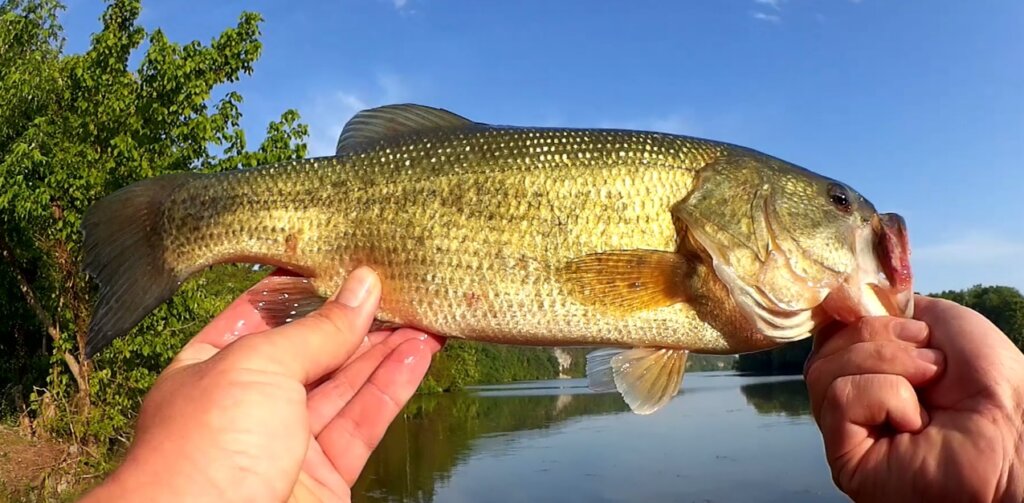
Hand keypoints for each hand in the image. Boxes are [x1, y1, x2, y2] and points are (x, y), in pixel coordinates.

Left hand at [81, 267, 443, 502]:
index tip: (343, 261)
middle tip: (398, 286)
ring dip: (386, 350)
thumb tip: (361, 288)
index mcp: (210, 369)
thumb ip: (318, 329)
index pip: (261, 316)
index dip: (304, 289)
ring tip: (423, 314)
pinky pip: (363, 424)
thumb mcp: (258, 366)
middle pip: (312, 350)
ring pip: (345, 386)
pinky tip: (419, 355)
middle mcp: (247, 405)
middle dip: (356, 319)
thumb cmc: (203, 453)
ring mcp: (286, 444)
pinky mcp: (323, 478)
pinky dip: (392, 388)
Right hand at [805, 295, 1023, 502]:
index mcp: (871, 371)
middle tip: (931, 360)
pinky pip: (840, 398)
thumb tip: (844, 297)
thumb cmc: (992, 379)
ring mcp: (848, 434)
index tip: (881, 310)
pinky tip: (916, 420)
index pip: (829, 334)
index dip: (849, 317)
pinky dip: (884, 394)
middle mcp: (855, 403)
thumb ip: (887, 308)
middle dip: (879, 338)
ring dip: (886, 364)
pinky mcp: (846, 460)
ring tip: (927, 385)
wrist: (1016, 426)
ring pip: (824, 370)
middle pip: (824, 349)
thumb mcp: (938, 318)